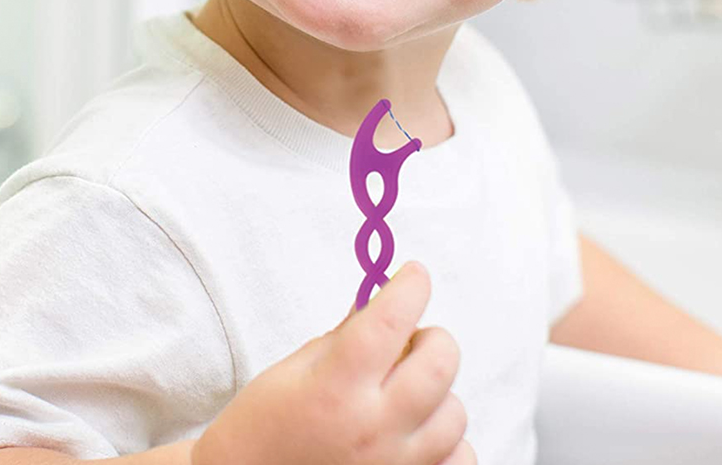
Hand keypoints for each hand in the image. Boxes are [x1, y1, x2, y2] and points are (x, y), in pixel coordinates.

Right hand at [191, 260, 473, 464]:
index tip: (414, 275)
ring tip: (403, 395)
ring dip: (437, 392)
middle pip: (440, 362)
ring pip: (455, 411)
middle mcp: (371, 429)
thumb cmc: (260, 430)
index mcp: (334, 388)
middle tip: (408, 341)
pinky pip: (461, 457)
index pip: (390, 320)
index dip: (410, 287)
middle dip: (431, 338)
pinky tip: (417, 433)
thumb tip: (380, 297)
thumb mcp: (290, 372)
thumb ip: (343, 336)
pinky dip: (447, 441)